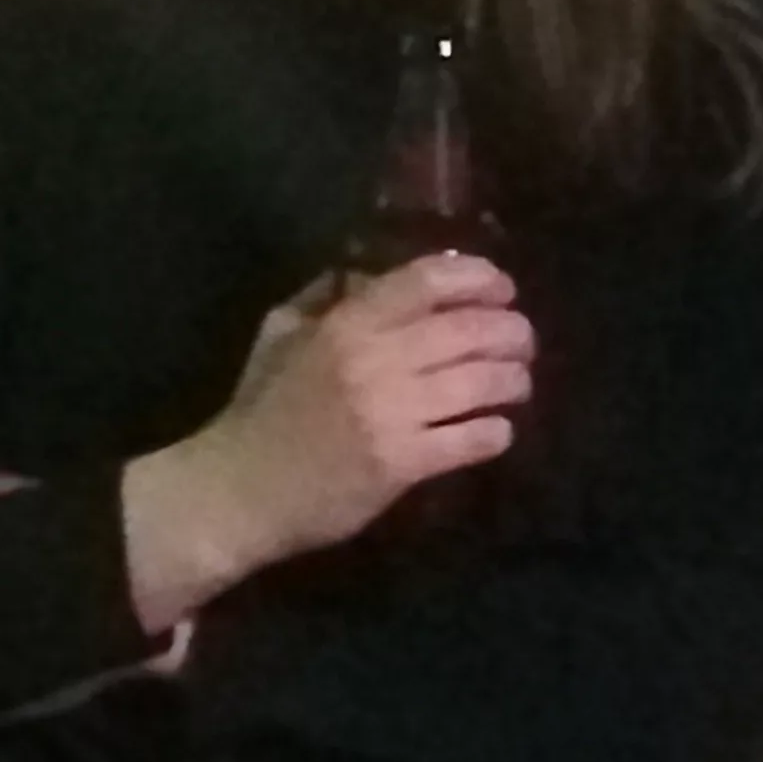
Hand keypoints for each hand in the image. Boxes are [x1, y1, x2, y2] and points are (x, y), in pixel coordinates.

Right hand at [134, 256, 528, 612]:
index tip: (503, 287)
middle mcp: (374, 360)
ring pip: (482, 382)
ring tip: (518, 383)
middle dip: (512, 331)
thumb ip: (328, 297)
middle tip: (524, 341)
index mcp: (346, 324)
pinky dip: (496, 432)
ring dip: (513, 380)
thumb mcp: (280, 333)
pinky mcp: (403, 463)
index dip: (478, 277)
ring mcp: (391, 413)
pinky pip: (472, 439)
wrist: (239, 490)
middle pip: (470, 329)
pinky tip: (499, 430)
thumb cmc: (261, 408)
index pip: (428, 281)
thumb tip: (378, 271)